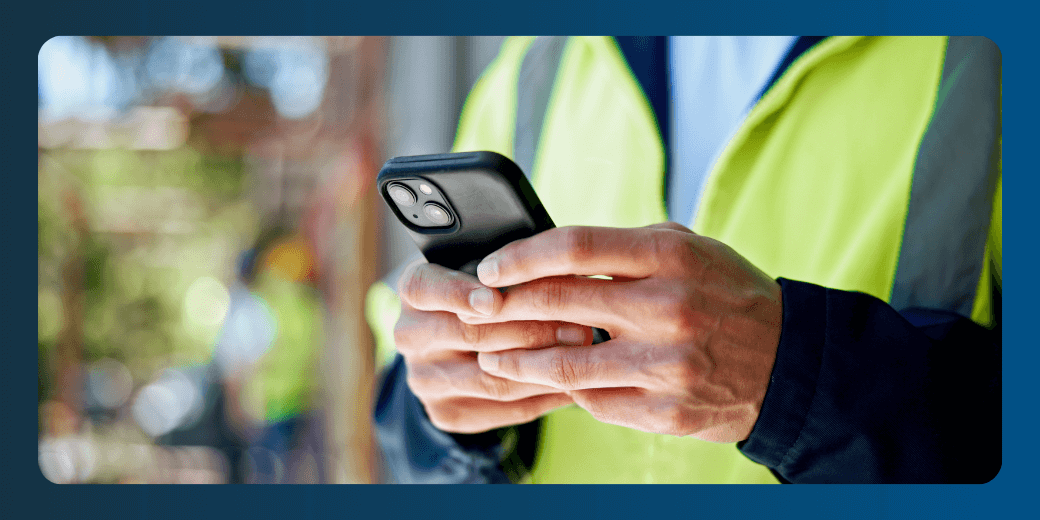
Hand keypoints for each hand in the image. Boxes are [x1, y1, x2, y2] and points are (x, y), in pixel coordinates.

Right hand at [394, 261, 591, 433]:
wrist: (456, 345)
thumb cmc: (484, 289)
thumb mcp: (483, 267)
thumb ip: (504, 267)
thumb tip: (553, 265)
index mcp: (414, 290)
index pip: (426, 289)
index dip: (458, 294)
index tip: (493, 300)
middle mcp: (410, 336)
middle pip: (471, 336)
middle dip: (530, 330)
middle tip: (580, 325)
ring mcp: (424, 379)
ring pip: (492, 378)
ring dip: (543, 367)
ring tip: (584, 355)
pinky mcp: (445, 413)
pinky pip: (503, 409)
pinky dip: (543, 396)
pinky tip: (573, 383)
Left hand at [466, 223, 782, 442]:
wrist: (788, 363)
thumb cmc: (726, 295)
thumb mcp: (689, 250)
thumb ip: (624, 248)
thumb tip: (546, 254)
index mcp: (670, 257)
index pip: (574, 248)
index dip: (520, 257)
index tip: (491, 268)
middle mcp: (667, 309)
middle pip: (557, 302)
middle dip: (504, 307)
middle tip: (477, 311)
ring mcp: (665, 366)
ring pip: (562, 365)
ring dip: (514, 361)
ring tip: (490, 356)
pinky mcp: (665, 411)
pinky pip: (592, 401)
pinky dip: (565, 390)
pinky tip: (549, 381)